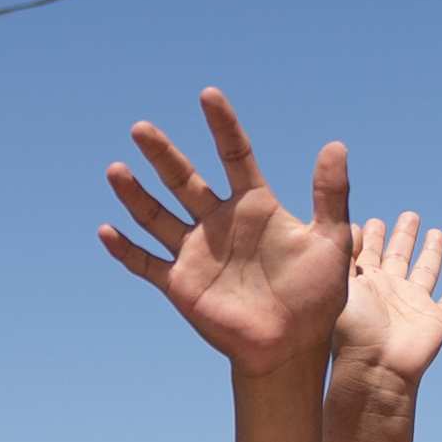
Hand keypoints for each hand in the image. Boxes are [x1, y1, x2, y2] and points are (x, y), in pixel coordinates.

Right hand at [98, 88, 353, 390]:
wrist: (292, 347)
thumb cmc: (316, 296)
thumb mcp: (331, 241)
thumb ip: (331, 195)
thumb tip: (335, 145)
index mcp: (254, 206)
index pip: (235, 155)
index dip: (222, 126)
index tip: (209, 95)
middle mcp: (219, 223)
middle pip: (184, 180)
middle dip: (162, 155)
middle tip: (142, 128)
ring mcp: (196, 253)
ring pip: (157, 216)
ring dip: (135, 195)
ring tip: (116, 169)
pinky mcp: (181, 284)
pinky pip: (146, 263)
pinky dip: (125, 249)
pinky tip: (105, 230)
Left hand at [321, 207, 441, 441]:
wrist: (374, 370)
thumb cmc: (352, 330)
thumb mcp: (342, 284)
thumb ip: (344, 254)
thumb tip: (345, 224)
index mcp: (366, 282)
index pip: (369, 251)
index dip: (373, 235)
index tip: (373, 220)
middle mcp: (390, 290)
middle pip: (399, 255)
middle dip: (404, 235)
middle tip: (409, 215)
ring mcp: (413, 306)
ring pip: (426, 272)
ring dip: (432, 253)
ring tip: (436, 232)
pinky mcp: (434, 321)